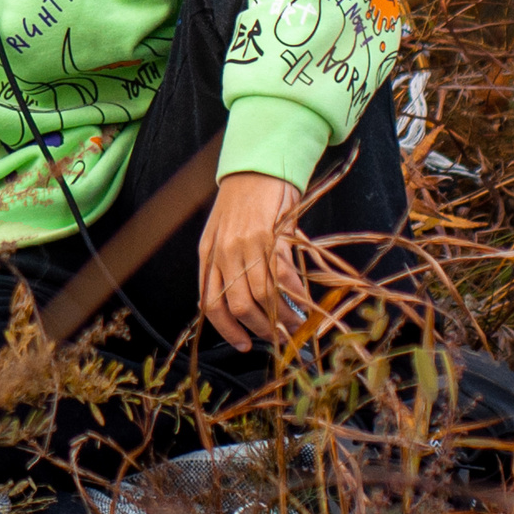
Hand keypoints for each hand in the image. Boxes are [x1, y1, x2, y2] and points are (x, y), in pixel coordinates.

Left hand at [198, 170, 312, 350]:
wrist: (256, 168)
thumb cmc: (241, 204)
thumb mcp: (222, 235)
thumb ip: (227, 267)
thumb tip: (242, 307)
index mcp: (207, 254)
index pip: (210, 303)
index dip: (227, 329)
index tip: (244, 345)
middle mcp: (223, 252)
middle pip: (238, 305)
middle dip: (259, 328)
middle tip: (277, 338)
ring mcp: (247, 244)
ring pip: (263, 295)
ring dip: (282, 317)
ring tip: (296, 326)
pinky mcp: (271, 236)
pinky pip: (284, 276)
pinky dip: (297, 295)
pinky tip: (306, 303)